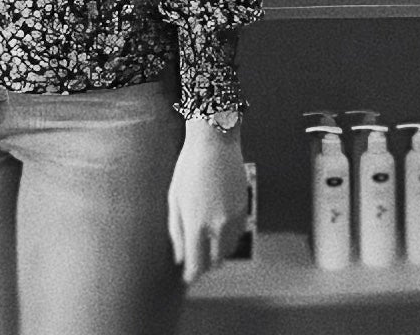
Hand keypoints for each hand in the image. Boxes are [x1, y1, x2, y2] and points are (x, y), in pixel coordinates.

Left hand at [167, 120, 247, 284]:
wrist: (215, 143)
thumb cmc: (189, 167)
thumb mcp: (174, 199)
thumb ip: (176, 231)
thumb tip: (178, 257)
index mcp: (196, 224)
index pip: (196, 263)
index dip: (191, 274)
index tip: (187, 277)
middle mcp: (218, 226)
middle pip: (214, 262)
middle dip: (204, 265)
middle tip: (195, 260)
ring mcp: (234, 218)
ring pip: (228, 250)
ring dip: (217, 252)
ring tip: (205, 242)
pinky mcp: (245, 209)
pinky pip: (237, 235)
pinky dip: (228, 238)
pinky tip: (217, 227)